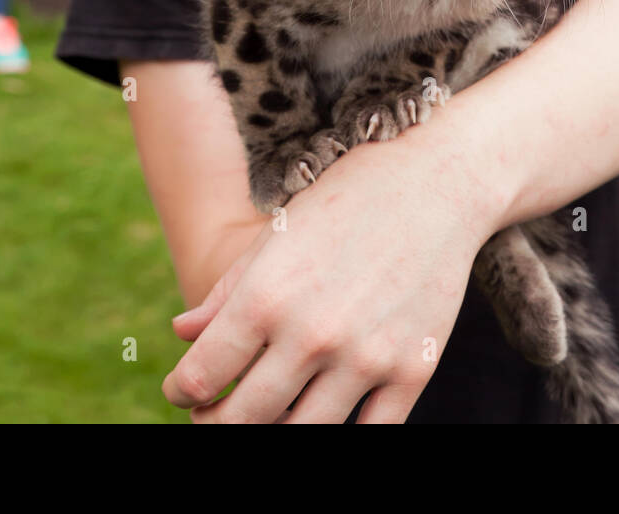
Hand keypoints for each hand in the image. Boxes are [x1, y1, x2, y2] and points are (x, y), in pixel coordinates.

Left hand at [162, 127, 490, 423]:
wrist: (436, 181)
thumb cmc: (347, 199)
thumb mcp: (275, 235)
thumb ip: (226, 291)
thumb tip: (181, 334)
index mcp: (266, 296)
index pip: (200, 378)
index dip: (182, 392)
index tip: (184, 391)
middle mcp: (312, 334)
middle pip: (244, 421)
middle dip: (217, 423)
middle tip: (217, 413)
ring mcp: (366, 358)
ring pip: (301, 437)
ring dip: (273, 433)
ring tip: (269, 412)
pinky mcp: (412, 371)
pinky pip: (370, 436)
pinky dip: (342, 432)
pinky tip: (325, 413)